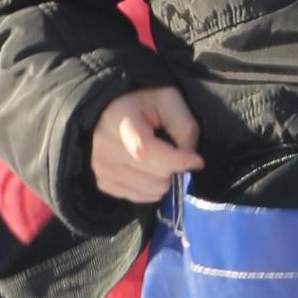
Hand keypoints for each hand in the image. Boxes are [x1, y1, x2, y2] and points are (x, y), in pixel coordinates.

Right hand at [91, 85, 202, 204]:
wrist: (109, 109)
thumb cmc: (143, 101)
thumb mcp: (169, 100)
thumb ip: (184, 127)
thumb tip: (191, 163)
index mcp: (119, 121)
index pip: (145, 150)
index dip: (175, 160)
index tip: (196, 160)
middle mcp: (104, 148)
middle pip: (154, 175)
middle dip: (173, 167)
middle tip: (172, 152)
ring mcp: (101, 169)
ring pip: (151, 191)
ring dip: (163, 178)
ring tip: (158, 159)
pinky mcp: (103, 183)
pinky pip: (140, 197)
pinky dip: (151, 187)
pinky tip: (147, 170)